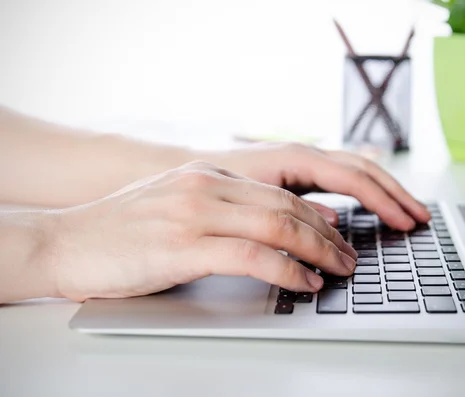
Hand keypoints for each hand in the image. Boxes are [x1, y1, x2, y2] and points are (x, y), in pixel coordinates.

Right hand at [48, 161, 356, 301]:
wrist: (66, 241)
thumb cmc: (121, 230)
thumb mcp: (177, 205)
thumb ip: (221, 209)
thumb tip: (267, 226)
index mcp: (208, 176)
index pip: (279, 193)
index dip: (317, 216)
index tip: (338, 236)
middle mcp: (206, 187)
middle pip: (287, 207)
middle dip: (327, 235)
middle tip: (349, 257)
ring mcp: (195, 214)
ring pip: (277, 225)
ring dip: (317, 251)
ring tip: (339, 271)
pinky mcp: (183, 246)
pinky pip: (252, 255)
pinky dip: (286, 270)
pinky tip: (304, 283)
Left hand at [202, 143, 430, 229]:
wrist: (182, 173)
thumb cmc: (214, 184)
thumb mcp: (252, 200)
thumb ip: (292, 211)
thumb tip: (333, 225)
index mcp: (296, 158)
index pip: (355, 178)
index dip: (384, 201)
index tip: (406, 222)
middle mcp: (304, 155)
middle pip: (364, 171)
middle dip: (395, 195)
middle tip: (421, 219)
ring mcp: (303, 163)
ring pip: (356, 173)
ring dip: (385, 193)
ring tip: (410, 214)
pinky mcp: (298, 174)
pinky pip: (342, 180)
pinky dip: (364, 194)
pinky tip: (374, 209)